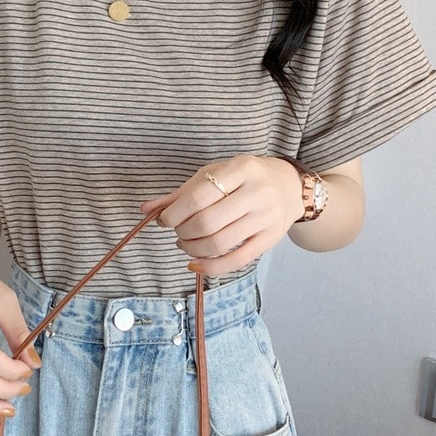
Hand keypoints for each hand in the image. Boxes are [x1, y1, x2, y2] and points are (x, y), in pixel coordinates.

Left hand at [140, 155, 304, 274]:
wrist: (290, 186)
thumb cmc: (244, 178)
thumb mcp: (215, 174)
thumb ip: (181, 193)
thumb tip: (146, 209)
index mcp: (241, 168)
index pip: (198, 196)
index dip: (174, 213)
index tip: (164, 220)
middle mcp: (257, 192)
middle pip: (207, 222)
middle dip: (183, 231)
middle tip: (177, 232)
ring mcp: (266, 217)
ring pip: (220, 243)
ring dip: (193, 249)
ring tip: (186, 244)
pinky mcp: (270, 239)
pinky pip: (237, 260)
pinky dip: (211, 267)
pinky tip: (195, 263)